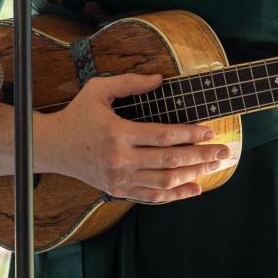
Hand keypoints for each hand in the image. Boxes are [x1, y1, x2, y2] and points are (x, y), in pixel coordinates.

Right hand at [38, 72, 232, 202]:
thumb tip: (160, 80)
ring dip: (194, 175)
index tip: (210, 131)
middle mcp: (120, 159)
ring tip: (213, 166)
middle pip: (169, 161)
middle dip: (201, 156)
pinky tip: (194, 188)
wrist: (53, 147)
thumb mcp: (98, 90)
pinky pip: (152, 196)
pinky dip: (175, 194)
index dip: (189, 134)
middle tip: (223, 150)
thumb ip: (130, 83)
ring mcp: (119, 179)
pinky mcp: (118, 191)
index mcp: (117, 133)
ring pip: (164, 182)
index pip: (163, 136)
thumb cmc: (78, 114)